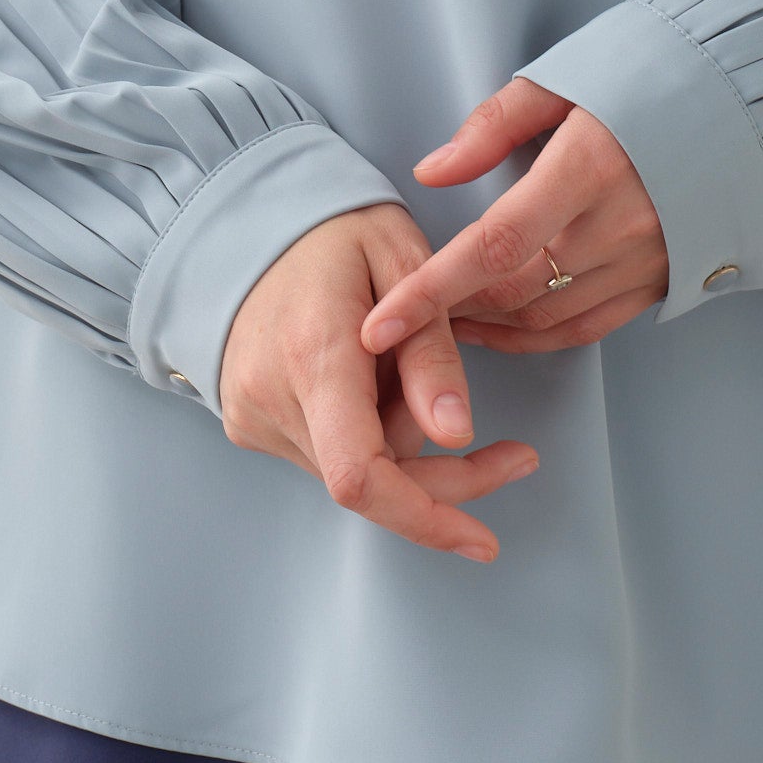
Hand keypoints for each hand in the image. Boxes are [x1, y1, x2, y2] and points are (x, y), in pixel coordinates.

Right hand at [220, 205, 537, 563]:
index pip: (361, 476)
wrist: (248, 223)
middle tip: (514, 455)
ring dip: (403, 441)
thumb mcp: (403, 262)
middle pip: (374, 480)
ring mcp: (253, 418)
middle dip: (447, 473)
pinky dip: (367, 432)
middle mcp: (271, 398)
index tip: (484, 540)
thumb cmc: (334, 229)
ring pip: (355, 471)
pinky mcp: (250, 425)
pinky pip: (328, 454)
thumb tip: (457, 435)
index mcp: (313, 354)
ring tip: (407, 367)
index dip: (426, 519)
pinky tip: (372, 378)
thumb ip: (432, 351)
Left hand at [362, 81, 670, 362]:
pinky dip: (534, 337)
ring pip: (545, 317)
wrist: (749, 103)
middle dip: (447, 311)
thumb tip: (433, 170)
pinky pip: (586, 327)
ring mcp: (644, 261)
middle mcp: (618, 225)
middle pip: (513, 289)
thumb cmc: (653, 75)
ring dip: (485, 325)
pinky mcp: (660, 281)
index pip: (494, 244)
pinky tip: (498, 327)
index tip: (381, 323)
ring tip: (439, 317)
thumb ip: (495, 125)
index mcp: (589, 167)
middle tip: (397, 315)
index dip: (431, 289)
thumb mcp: (569, 78)